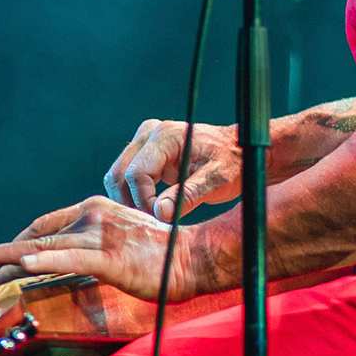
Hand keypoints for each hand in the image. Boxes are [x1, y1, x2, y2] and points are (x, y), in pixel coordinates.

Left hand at [0, 195, 200, 299]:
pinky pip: (71, 259)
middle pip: (41, 234)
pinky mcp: (109, 258)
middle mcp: (93, 217)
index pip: (48, 223)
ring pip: (48, 247)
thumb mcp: (121, 237)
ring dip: (14, 259)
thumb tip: (71, 252)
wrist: (191, 257)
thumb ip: (95, 239)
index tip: (4, 252)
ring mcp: (100, 237)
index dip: (21, 238)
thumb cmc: (158, 252)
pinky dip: (46, 260)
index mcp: (95, 209)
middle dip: (7, 250)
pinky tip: (27, 264)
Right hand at [104, 118, 241, 219]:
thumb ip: (188, 195)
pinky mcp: (146, 152)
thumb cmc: (232, 163)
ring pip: (117, 176)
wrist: (238, 152)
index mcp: (166, 137)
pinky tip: (152, 208)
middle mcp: (150, 134)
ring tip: (153, 216)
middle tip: (152, 221)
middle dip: (131, 202)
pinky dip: (133, 194)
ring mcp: (145, 141)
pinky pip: (126, 176)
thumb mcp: (216, 181)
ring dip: (129, 200)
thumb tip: (159, 212)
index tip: (160, 218)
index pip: (136, 173)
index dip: (143, 201)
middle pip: (119, 174)